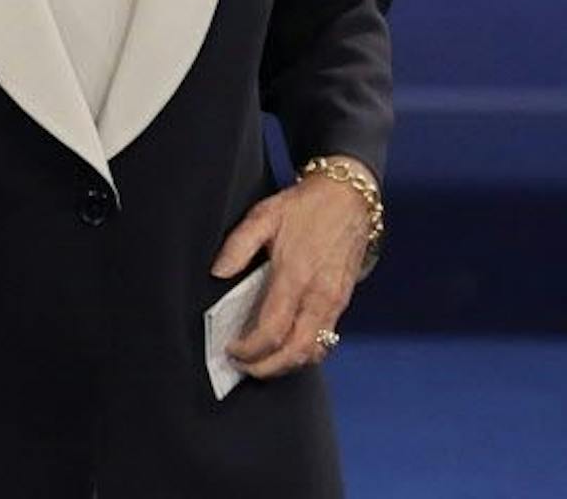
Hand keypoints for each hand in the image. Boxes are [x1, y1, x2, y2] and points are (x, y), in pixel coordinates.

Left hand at [212, 163, 374, 378]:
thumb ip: (237, 245)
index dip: (250, 350)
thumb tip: (217, 273)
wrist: (349, 197)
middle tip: (243, 368)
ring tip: (262, 362)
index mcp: (295, 275)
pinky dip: (306, 352)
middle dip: (268, 368)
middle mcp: (319, 295)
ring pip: (315, 351)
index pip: (272, 330)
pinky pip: (327, 339)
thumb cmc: (304, 206)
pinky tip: (286, 347)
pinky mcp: (343, 302)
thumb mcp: (264, 215)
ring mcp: (335, 302)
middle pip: (296, 352)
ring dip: (288, 365)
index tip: (231, 351)